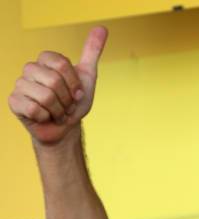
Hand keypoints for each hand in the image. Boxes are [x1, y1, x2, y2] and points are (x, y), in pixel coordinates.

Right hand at [8, 26, 107, 144]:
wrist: (65, 129)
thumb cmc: (73, 104)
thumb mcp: (87, 77)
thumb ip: (92, 53)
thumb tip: (102, 28)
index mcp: (45, 59)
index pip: (62, 64)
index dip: (74, 84)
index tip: (76, 93)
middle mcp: (30, 69)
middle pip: (54, 81)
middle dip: (67, 100)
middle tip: (66, 106)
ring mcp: (20, 84)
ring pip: (45, 97)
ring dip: (58, 111)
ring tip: (57, 113)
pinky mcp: (14, 102)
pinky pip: (34, 109)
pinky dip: (45, 118)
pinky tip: (44, 118)